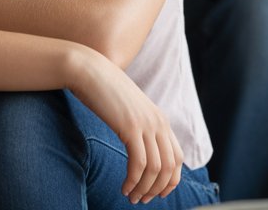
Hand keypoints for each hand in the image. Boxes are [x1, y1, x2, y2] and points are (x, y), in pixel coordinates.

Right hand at [67, 47, 183, 203]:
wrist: (89, 71)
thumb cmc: (104, 91)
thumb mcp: (129, 109)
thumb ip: (139, 125)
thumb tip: (139, 147)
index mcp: (160, 119)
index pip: (178, 158)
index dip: (170, 180)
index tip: (156, 192)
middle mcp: (158, 122)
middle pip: (170, 167)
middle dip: (158, 189)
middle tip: (142, 200)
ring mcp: (146, 124)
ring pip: (156, 169)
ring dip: (144, 189)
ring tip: (131, 197)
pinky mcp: (131, 128)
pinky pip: (139, 164)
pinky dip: (133, 181)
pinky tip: (124, 187)